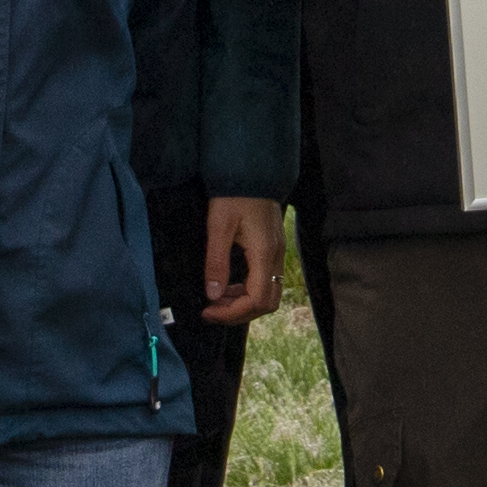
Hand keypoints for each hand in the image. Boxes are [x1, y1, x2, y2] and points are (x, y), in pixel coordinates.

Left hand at [202, 195, 286, 326]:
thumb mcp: (218, 226)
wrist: (252, 173)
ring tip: (217, 300)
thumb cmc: (234, 194)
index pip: (257, 299)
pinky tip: (229, 287)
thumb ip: (216, 262)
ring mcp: (277, 254)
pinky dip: (248, 292)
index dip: (233, 312)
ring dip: (244, 304)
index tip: (209, 311)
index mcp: (263, 253)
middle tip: (212, 311)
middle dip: (239, 313)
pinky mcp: (273, 250)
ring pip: (269, 294)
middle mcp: (275, 257)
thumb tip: (213, 294)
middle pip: (267, 303)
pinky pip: (266, 281)